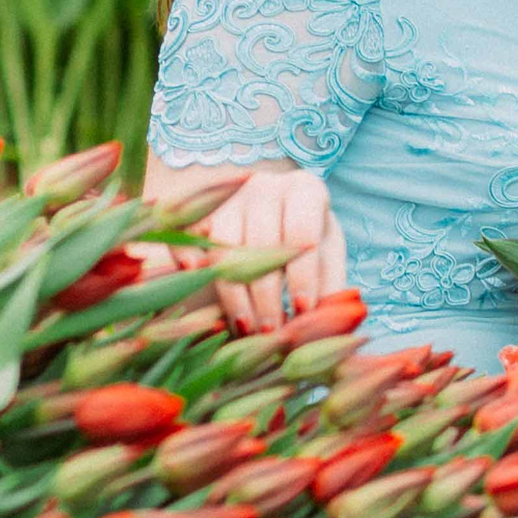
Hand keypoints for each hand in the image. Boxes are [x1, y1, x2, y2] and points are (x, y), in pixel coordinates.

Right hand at [202, 167, 346, 331]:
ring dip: (233, 293)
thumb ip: (332, 287)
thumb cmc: (306, 241)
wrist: (274, 212)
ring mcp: (227, 195)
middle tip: (271, 332)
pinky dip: (186, 257)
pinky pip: (186, 233)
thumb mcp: (327, 256)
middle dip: (266, 295)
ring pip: (223, 246)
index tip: (302, 311)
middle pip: (260, 242)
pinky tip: (195, 283)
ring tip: (245, 328)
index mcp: (305, 190)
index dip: (302, 275)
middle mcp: (265, 185)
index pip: (302, 232)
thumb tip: (328, 326)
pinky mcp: (198, 208)